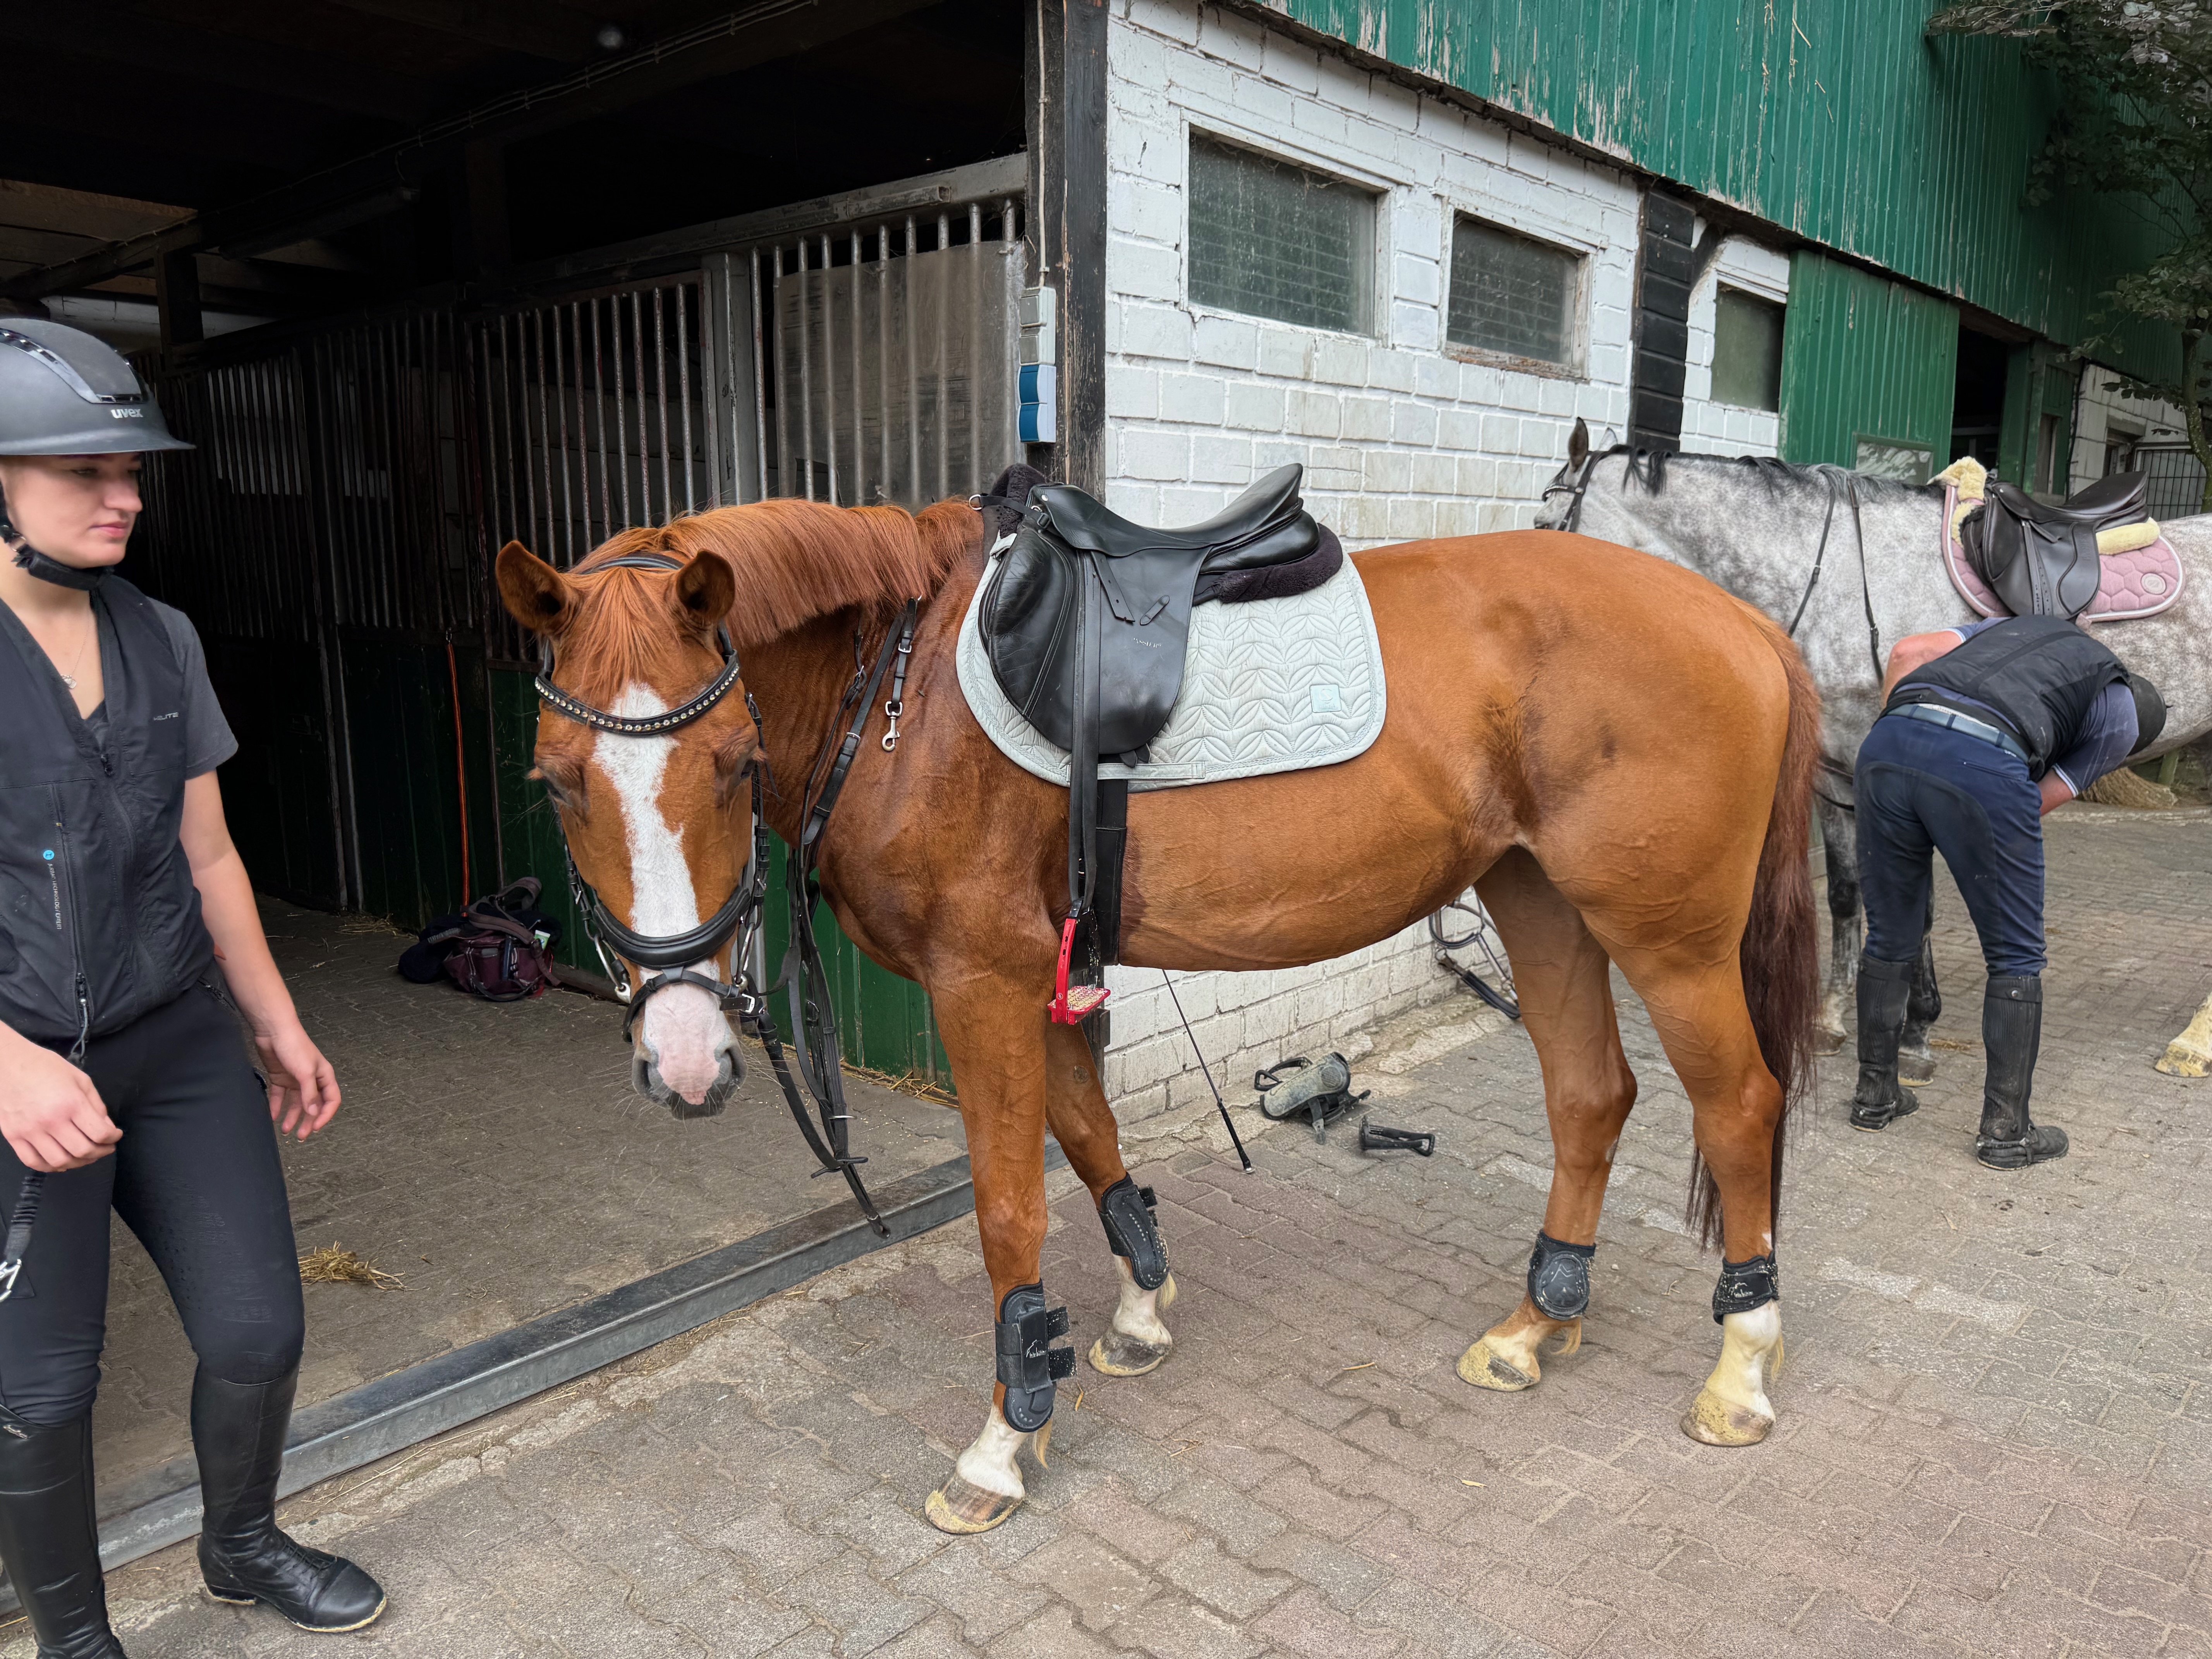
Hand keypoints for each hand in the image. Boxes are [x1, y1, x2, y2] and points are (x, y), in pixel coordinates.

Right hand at [0, 1039, 120, 1171]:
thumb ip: (96, 1105)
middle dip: (100, 1153)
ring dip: (78, 1163)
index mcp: (70, 1103)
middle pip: (82, 1151)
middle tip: (104, 1148)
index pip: (99, 1133)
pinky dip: (50, 1167)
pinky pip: (33, 1162)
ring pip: (59, 1161)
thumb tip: (107, 1127)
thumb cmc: (45, 1067)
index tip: (115, 1135)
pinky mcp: (13, 1136)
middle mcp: (50, 1120)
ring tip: (85, 1156)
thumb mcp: (80, 1079)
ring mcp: (29, 1131)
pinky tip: (61, 1161)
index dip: (113, 1138)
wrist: (7, 1064)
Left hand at [255, 1022, 340, 1138]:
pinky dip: (277, 1106)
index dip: (325, 1115)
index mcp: (324, 1076)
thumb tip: (313, 1113)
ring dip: (292, 1117)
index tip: (316, 1127)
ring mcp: (296, 1079)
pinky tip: (273, 1116)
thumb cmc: (295, 1046)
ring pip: (296, 1103)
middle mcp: (312, 1079)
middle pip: (313, 1105)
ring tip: (285, 1130)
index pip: (331, 1100)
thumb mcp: (305, 1072)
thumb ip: (310, 1093)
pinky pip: (280, 1096)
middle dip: (307, 1121)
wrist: (273, 1031)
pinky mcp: (281, 1077)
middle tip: (301, 1135)